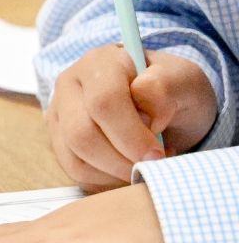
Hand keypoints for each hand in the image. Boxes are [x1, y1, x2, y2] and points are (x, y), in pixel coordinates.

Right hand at [46, 46, 216, 187]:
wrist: (160, 102)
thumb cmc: (173, 90)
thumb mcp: (184, 80)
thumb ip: (165, 88)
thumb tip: (146, 113)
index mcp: (101, 62)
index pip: (104, 101)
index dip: (131, 134)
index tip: (159, 153)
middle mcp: (70, 84)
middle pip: (81, 133)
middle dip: (121, 160)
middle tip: (151, 165)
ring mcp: (59, 112)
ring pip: (74, 156)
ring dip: (113, 173)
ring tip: (142, 164)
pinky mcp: (58, 138)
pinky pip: (74, 170)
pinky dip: (104, 180)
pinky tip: (127, 168)